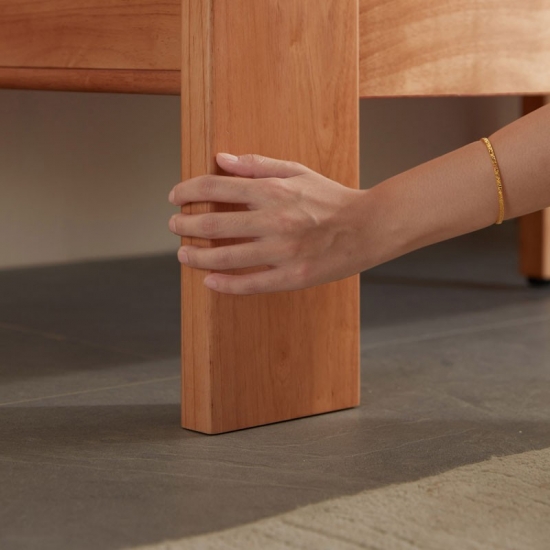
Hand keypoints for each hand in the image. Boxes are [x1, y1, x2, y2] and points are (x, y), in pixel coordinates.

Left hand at [168, 153, 370, 294]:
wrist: (367, 227)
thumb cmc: (331, 197)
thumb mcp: (297, 171)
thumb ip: (257, 165)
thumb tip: (221, 159)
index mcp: (273, 191)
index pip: (215, 188)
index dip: (187, 192)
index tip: (175, 198)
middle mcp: (273, 220)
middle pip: (211, 224)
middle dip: (184, 225)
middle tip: (173, 227)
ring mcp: (281, 252)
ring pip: (225, 256)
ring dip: (196, 256)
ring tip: (183, 254)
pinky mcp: (291, 277)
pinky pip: (250, 284)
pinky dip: (225, 284)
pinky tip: (210, 282)